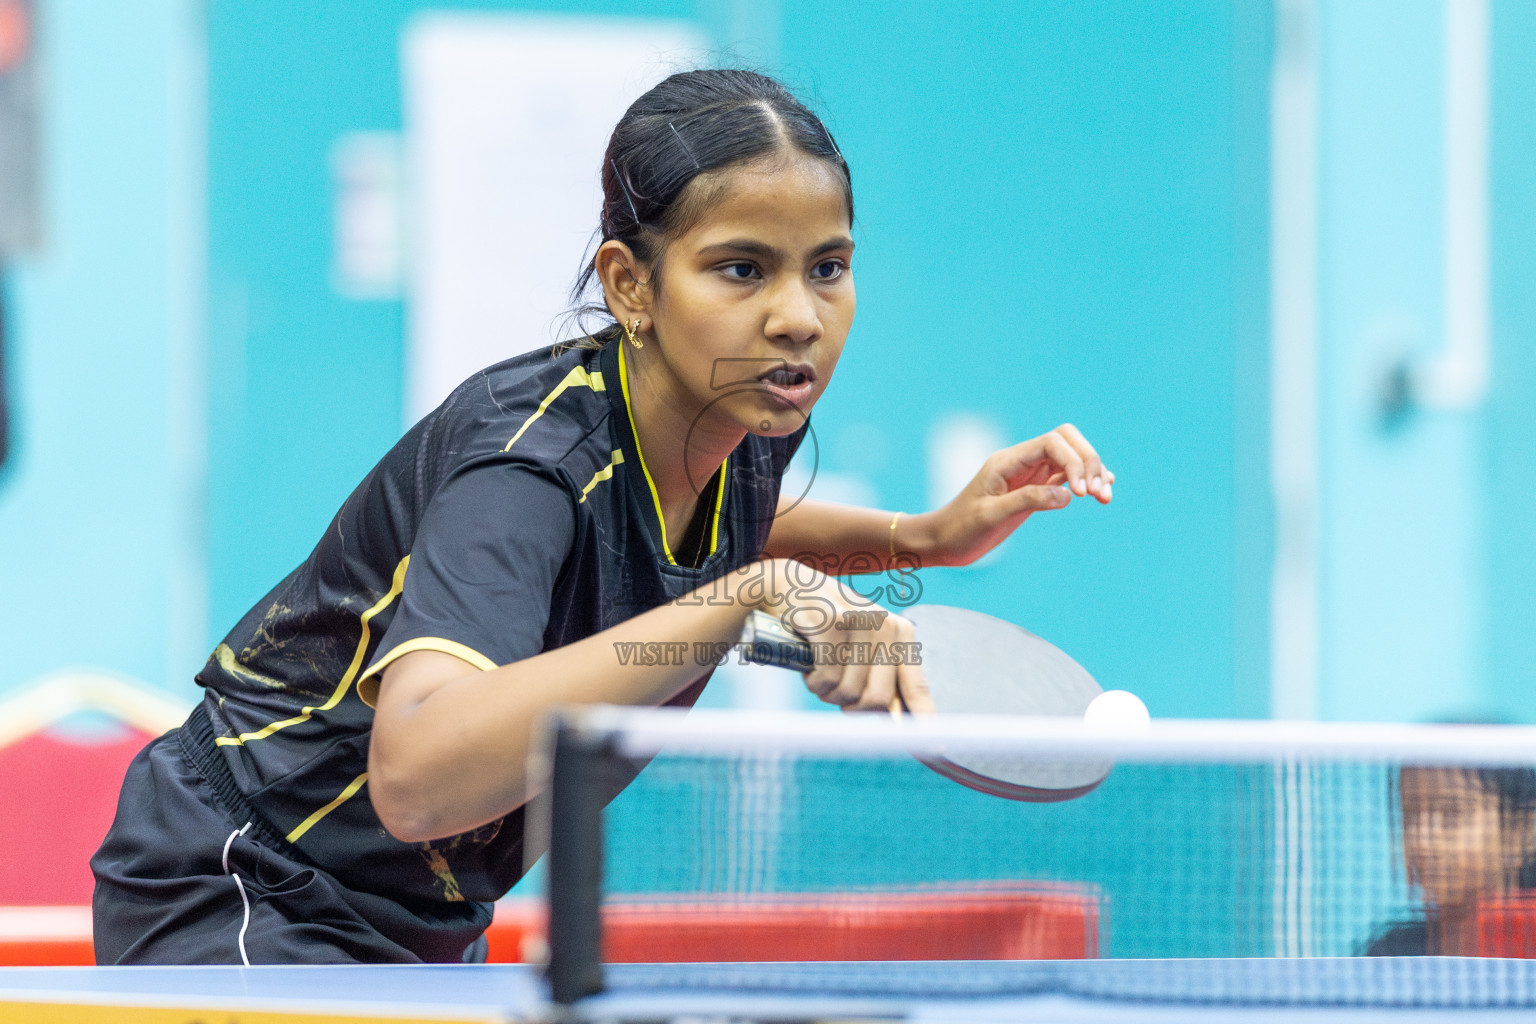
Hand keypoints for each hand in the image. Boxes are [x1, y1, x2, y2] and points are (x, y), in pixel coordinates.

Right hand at [751, 558, 934, 713]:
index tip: (935, 751)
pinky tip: (808, 665)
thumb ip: (882, 677)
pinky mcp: (831, 624)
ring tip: (819, 671)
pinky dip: (813, 682)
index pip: (915, 685)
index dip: (924, 720)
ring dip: (827, 693)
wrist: (788, 587)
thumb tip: (899, 723)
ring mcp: (859, 623)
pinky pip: (826, 679)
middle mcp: (885, 626)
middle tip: (835, 693)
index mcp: (900, 632)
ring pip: (848, 693)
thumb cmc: (828, 624)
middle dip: (852, 708)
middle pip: (877, 700)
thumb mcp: (862, 644)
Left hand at [922, 423, 1112, 566]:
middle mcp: (1020, 462)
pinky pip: (1065, 478)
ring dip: (1091, 472)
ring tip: (1106, 497)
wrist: (943, 542)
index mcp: (1007, 461)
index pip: (1052, 443)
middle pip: (1066, 442)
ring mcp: (1028, 475)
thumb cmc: (960, 529)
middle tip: (1100, 493)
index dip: (1074, 461)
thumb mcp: (991, 516)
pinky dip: (1084, 482)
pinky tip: (1100, 492)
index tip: (1082, 493)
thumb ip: (1028, 501)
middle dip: (1088, 461)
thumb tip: (1067, 495)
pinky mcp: (1033, 491)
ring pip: (1069, 459)